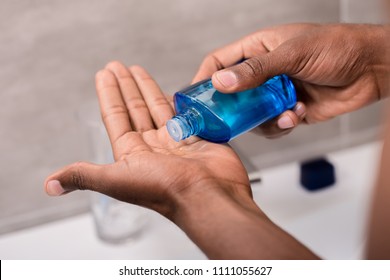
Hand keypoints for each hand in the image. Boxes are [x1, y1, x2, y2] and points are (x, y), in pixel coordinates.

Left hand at [44, 61, 316, 258]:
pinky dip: (174, 100)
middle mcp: (151, 147)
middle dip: (124, 87)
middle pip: (134, 110)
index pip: (115, 117)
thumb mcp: (116, 180)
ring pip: (156, 109)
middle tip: (117, 65)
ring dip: (146, 88)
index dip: (108, 95)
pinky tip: (169, 88)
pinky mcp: (196, 137)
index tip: (103, 74)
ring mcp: (174, 142)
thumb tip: (50, 185)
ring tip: (137, 69)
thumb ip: (84, 175)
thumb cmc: (163, 190)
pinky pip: (182, 114)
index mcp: (131, 154)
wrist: (207, 196)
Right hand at [193, 23, 388, 137]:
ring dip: (264, 120)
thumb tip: (221, 81)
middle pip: (232, 94)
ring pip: (251, 115)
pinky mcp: (288, 111)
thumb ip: (256, 70)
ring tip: (285, 112)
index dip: (205, 79)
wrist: (371, 69)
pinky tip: (297, 114)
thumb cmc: (336, 48)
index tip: (194, 98)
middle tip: (228, 121)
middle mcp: (263, 73)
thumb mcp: (292, 54)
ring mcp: (274, 94)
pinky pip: (273, 125)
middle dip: (231, 109)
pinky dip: (282, 125)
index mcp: (258, 49)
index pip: (220, 62)